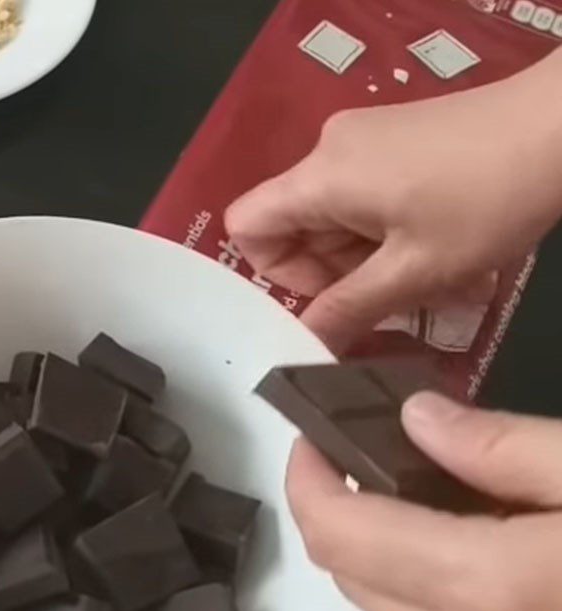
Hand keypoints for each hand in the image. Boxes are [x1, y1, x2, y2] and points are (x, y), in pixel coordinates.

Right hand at [226, 51, 561, 351]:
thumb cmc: (486, 199)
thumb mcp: (415, 269)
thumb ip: (349, 310)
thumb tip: (305, 346)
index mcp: (319, 178)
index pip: (244, 225)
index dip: (275, 273)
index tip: (331, 294)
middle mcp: (327, 153)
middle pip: (294, 228)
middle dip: (334, 275)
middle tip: (390, 298)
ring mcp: (361, 143)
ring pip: (332, 220)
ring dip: (366, 261)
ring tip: (424, 277)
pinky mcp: (390, 142)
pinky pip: (361, 200)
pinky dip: (384, 235)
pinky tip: (430, 249)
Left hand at [288, 392, 561, 610]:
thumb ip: (504, 445)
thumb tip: (417, 420)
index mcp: (491, 592)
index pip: (339, 533)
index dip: (306, 479)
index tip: (308, 434)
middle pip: (351, 577)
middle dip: (335, 510)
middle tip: (358, 450)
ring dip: (378, 552)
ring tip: (413, 490)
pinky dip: (425, 593)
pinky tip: (470, 551)